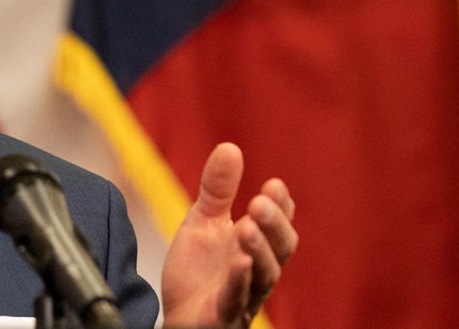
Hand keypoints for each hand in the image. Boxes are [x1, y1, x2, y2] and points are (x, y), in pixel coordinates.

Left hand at [160, 143, 296, 327]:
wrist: (178, 313)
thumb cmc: (199, 271)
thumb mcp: (204, 221)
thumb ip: (218, 189)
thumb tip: (230, 147)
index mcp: (256, 246)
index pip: (278, 225)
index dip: (281, 208)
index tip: (275, 185)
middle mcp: (258, 271)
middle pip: (279, 250)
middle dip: (273, 225)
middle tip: (260, 201)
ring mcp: (244, 296)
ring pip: (263, 276)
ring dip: (258, 250)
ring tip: (247, 225)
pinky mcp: (224, 315)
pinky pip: (236, 300)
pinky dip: (239, 281)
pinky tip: (238, 262)